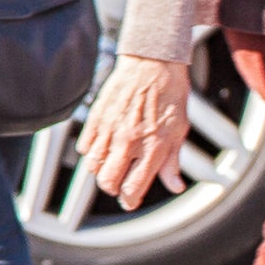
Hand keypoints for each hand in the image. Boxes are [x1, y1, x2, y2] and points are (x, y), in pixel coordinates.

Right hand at [79, 52, 193, 205]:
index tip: (129, 201)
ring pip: (93, 166)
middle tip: (118, 185)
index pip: (134, 187)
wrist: (153, 63)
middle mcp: (129, 141)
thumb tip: (175, 186)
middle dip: (112, 188)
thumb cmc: (171, 96)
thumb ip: (172, 162)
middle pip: (107, 181)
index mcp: (153, 148)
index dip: (130, 200)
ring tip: (111, 164)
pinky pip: (85, 146)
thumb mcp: (179, 131)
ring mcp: (110, 129)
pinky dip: (91, 152)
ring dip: (100, 171)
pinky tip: (102, 148)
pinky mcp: (97, 117)